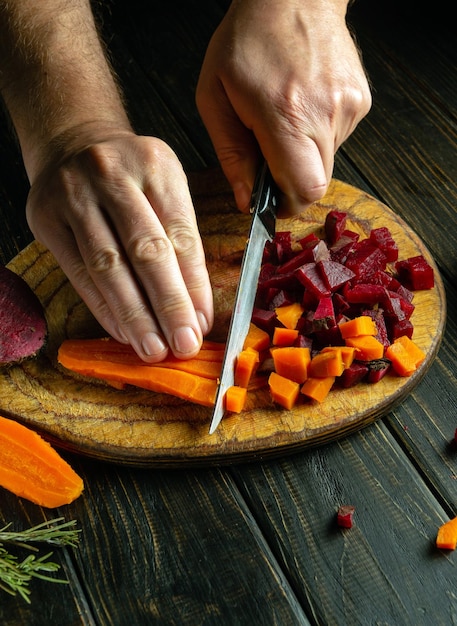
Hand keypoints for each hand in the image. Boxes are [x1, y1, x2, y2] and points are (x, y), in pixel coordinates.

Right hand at [26, 130, 213, 361]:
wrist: (72, 142)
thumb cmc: (131, 175)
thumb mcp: (165, 187)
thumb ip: (181, 239)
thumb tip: (195, 308)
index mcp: (155, 165)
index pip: (180, 235)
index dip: (194, 285)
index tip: (203, 323)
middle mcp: (112, 175)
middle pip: (145, 250)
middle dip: (168, 305)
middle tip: (183, 344)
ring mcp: (74, 195)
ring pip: (108, 267)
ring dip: (134, 315)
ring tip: (153, 348)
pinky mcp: (46, 218)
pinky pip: (78, 273)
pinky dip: (103, 307)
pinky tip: (122, 331)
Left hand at [196, 0, 371, 214]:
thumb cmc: (247, 41)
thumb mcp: (215, 97)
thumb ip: (231, 155)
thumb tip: (245, 200)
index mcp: (286, 114)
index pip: (303, 189)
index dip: (287, 205)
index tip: (270, 201)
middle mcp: (325, 112)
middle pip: (318, 183)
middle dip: (291, 183)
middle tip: (270, 158)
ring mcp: (348, 107)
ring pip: (327, 162)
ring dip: (303, 155)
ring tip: (285, 118)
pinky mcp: (361, 101)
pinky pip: (338, 139)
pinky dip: (318, 134)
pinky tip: (304, 106)